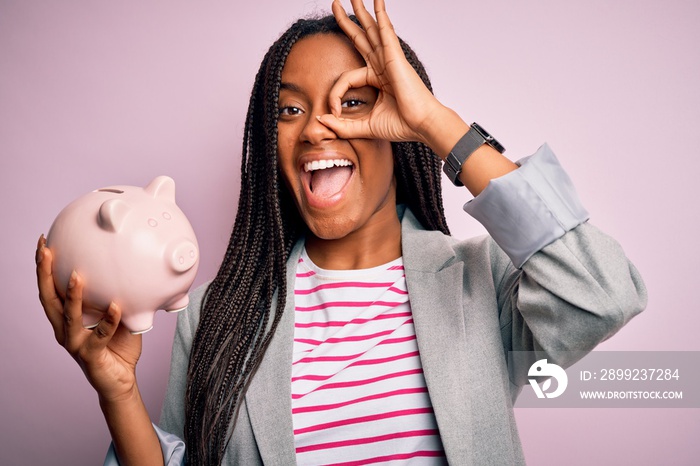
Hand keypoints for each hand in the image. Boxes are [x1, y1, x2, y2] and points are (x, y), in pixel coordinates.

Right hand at [36, 235, 141, 402]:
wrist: (120, 381)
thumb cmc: (117, 345)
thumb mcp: (118, 315)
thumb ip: (116, 294)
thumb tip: (130, 268)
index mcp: (67, 318)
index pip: (50, 289)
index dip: (44, 267)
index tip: (43, 242)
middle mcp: (64, 329)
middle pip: (49, 298)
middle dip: (45, 274)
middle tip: (46, 251)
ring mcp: (76, 343)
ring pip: (69, 317)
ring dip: (73, 296)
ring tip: (77, 275)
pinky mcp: (91, 355)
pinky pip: (100, 336)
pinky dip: (108, 320)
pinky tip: (115, 306)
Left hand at [319, 0, 450, 144]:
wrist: (422, 125)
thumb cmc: (401, 125)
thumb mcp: (364, 126)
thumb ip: (343, 125)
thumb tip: (321, 120)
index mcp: (376, 79)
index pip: (346, 78)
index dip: (334, 95)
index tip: (333, 114)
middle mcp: (382, 65)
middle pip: (361, 38)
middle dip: (347, 21)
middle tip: (335, 4)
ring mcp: (389, 59)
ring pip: (371, 29)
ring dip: (362, 11)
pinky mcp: (395, 57)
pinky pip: (385, 32)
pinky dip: (381, 16)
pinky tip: (377, 2)